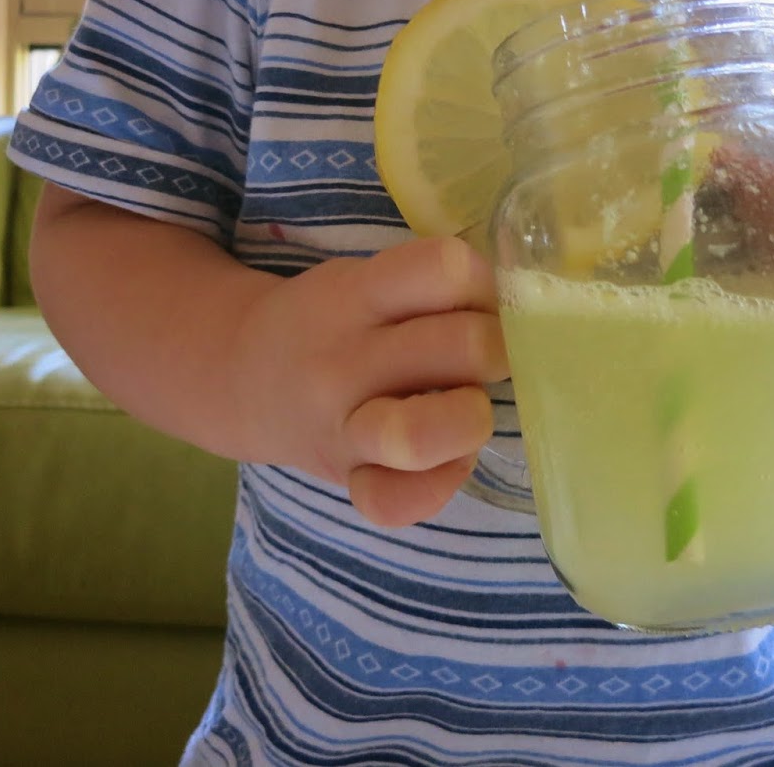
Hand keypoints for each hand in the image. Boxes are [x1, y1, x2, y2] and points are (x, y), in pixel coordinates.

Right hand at [233, 235, 507, 526]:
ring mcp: (343, 427)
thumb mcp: (367, 279)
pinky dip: (438, 486)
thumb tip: (529, 306)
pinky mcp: (346, 479)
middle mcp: (346, 361)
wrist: (244, 374)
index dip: (485, 283)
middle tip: (484, 355)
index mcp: (356, 295)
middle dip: (495, 349)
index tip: (480, 300)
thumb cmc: (334, 320)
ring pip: (421, 434)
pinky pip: (394, 503)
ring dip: (471, 417)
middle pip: (459, 348)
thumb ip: (431, 288)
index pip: (445, 269)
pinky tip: (449, 461)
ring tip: (470, 406)